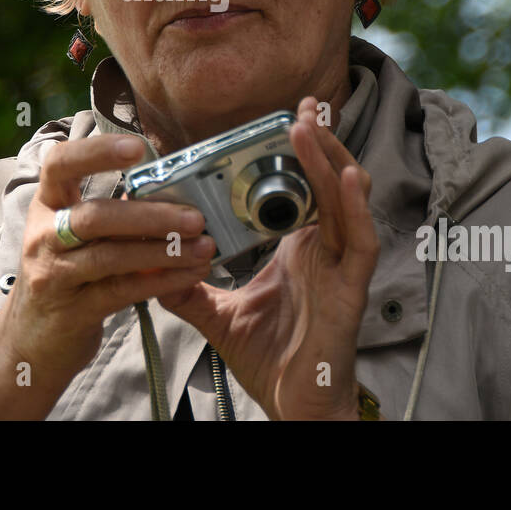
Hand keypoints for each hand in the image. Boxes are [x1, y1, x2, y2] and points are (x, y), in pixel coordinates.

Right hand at [0, 133, 215, 389]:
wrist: (32, 339)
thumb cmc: (64, 274)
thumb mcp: (72, 234)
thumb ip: (108, 211)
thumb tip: (170, 185)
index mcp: (46, 204)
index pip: (60, 164)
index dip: (96, 151)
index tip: (138, 147)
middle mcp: (43, 236)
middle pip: (95, 216)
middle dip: (150, 215)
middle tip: (196, 216)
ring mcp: (53, 275)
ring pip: (110, 256)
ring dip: (163, 251)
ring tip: (204, 247)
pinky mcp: (72, 311)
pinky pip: (121, 290)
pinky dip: (160, 281)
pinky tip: (190, 275)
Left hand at [157, 96, 378, 419]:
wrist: (293, 405)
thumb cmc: (270, 358)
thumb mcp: (218, 314)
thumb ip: (188, 286)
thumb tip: (151, 262)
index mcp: (299, 247)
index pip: (303, 187)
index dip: (300, 153)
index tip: (284, 119)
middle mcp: (324, 249)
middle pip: (328, 181)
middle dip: (318, 141)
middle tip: (301, 106)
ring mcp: (340, 265)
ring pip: (345, 199)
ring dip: (329, 160)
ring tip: (309, 126)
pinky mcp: (351, 288)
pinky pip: (359, 240)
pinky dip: (354, 207)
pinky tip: (347, 176)